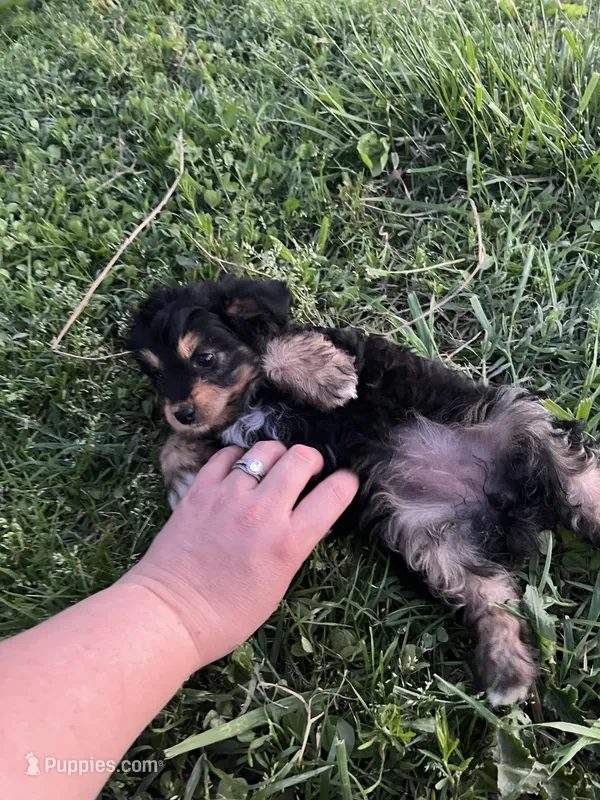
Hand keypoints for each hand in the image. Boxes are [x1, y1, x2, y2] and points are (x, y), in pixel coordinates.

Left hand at [120, 443, 358, 669]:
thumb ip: (295, 543)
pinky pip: (227, 455)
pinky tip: (239, 472)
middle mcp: (262, 511)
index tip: (344, 482)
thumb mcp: (279, 582)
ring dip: (276, 456)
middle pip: (301, 458)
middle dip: (311, 460)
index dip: (346, 483)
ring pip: (266, 449)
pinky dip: (239, 458)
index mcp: (288, 542)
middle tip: (306, 473)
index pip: (334, 494)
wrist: (172, 613)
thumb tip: (306, 513)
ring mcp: (229, 496)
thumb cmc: (230, 614)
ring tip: (272, 470)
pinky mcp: (200, 489)